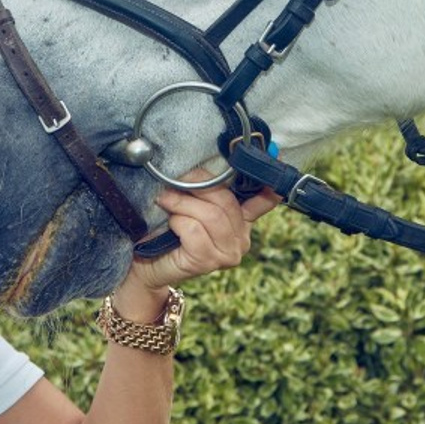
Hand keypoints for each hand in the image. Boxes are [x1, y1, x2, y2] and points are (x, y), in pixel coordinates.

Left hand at [114, 171, 279, 312]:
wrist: (149, 264)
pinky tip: (171, 224)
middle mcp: (242, 239)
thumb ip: (208, 189)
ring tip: (166, 202)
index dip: (268, 185)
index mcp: (243, 221)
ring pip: (210, 215)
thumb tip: (208, 167)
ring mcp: (228, 253)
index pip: (265, 201)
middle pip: (226, 201)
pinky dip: (178, 221)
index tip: (275, 159)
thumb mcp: (193, 204)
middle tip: (173, 184)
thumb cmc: (170, 231)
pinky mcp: (208, 262)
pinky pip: (194, 229)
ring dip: (182, 203)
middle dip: (196, 188)